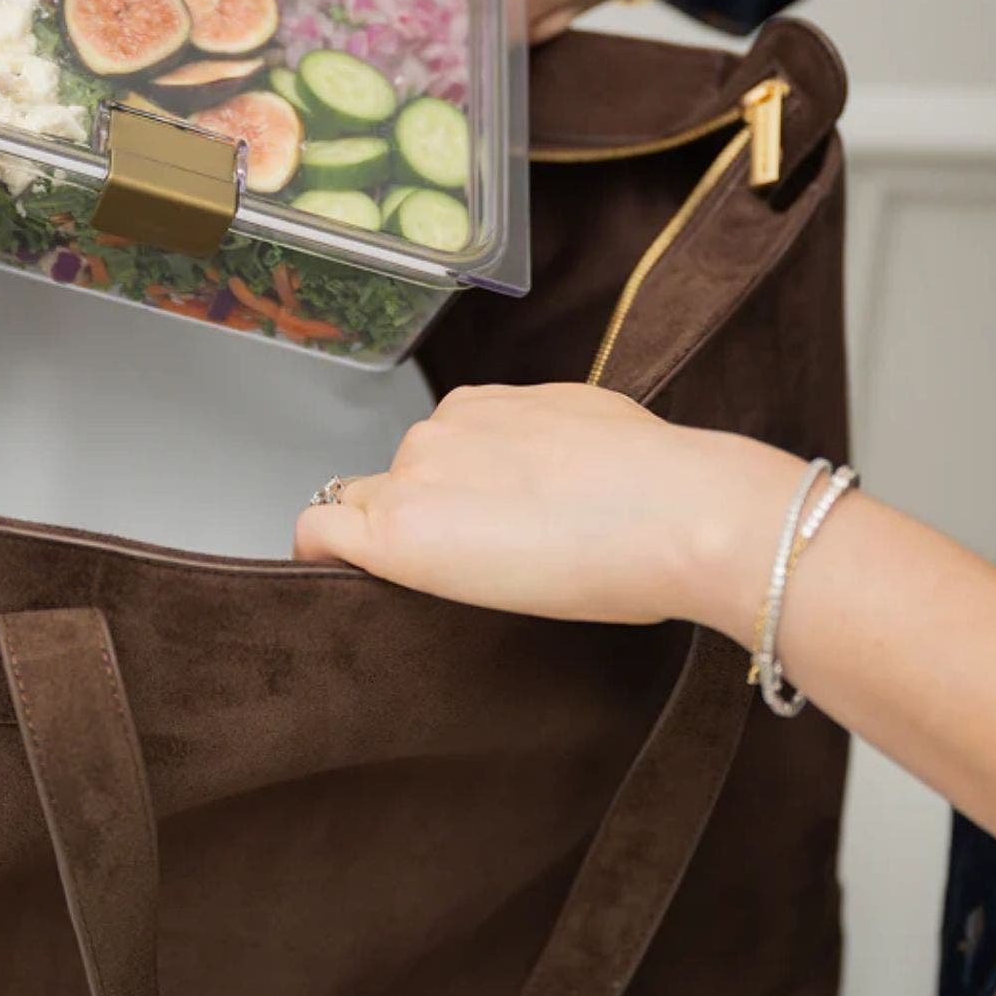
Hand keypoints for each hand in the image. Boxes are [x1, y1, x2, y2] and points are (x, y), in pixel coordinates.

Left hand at [293, 382, 797, 631]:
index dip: (446, 498)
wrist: (674, 512)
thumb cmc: (661, 486)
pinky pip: (321, 535)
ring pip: (364, 512)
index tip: (474, 530)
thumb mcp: (599, 436)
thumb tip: (551, 477)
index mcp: (485, 406)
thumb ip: (550, 451)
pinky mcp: (399, 531)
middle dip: (420, 523)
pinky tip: (342, 588)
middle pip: (393, 484)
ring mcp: (414, 476)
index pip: (435, 454)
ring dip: (389, 545)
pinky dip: (321, 558)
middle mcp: (439, 429)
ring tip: (454, 589)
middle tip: (473, 572)